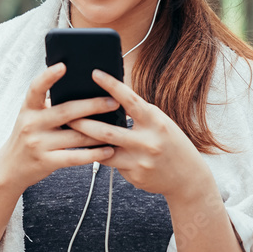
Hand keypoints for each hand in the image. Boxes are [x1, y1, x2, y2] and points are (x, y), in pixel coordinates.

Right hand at [0, 63, 116, 195]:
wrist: (11, 167)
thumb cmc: (27, 138)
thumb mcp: (31, 117)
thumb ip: (49, 105)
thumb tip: (81, 90)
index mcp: (28, 109)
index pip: (36, 88)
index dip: (48, 76)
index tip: (63, 66)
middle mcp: (31, 124)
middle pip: (66, 111)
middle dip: (92, 105)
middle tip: (113, 101)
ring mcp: (38, 144)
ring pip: (75, 136)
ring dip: (99, 132)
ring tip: (117, 127)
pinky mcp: (46, 162)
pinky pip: (75, 157)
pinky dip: (94, 154)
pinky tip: (108, 149)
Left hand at [68, 69, 212, 200]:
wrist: (188, 178)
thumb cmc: (171, 144)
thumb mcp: (160, 123)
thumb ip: (138, 114)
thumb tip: (110, 99)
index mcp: (156, 120)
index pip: (129, 99)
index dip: (111, 85)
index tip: (94, 73)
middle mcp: (148, 140)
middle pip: (107, 131)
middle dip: (82, 122)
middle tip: (64, 114)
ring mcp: (140, 160)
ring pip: (103, 150)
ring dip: (84, 141)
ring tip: (68, 132)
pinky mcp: (134, 175)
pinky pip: (111, 163)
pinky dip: (101, 155)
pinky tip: (90, 151)